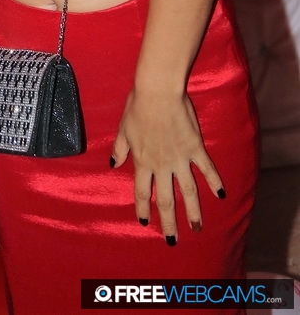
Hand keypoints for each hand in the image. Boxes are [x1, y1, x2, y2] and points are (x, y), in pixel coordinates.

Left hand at [110, 88, 223, 242]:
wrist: (158, 92)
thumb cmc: (137, 106)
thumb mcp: (123, 128)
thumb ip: (120, 149)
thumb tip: (113, 164)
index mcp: (143, 161)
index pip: (142, 192)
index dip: (143, 209)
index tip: (145, 223)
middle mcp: (162, 165)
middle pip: (166, 199)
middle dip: (169, 221)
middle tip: (173, 240)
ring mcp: (180, 158)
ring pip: (188, 191)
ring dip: (193, 211)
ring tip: (197, 228)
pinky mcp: (195, 148)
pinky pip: (206, 169)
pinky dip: (214, 182)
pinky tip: (221, 195)